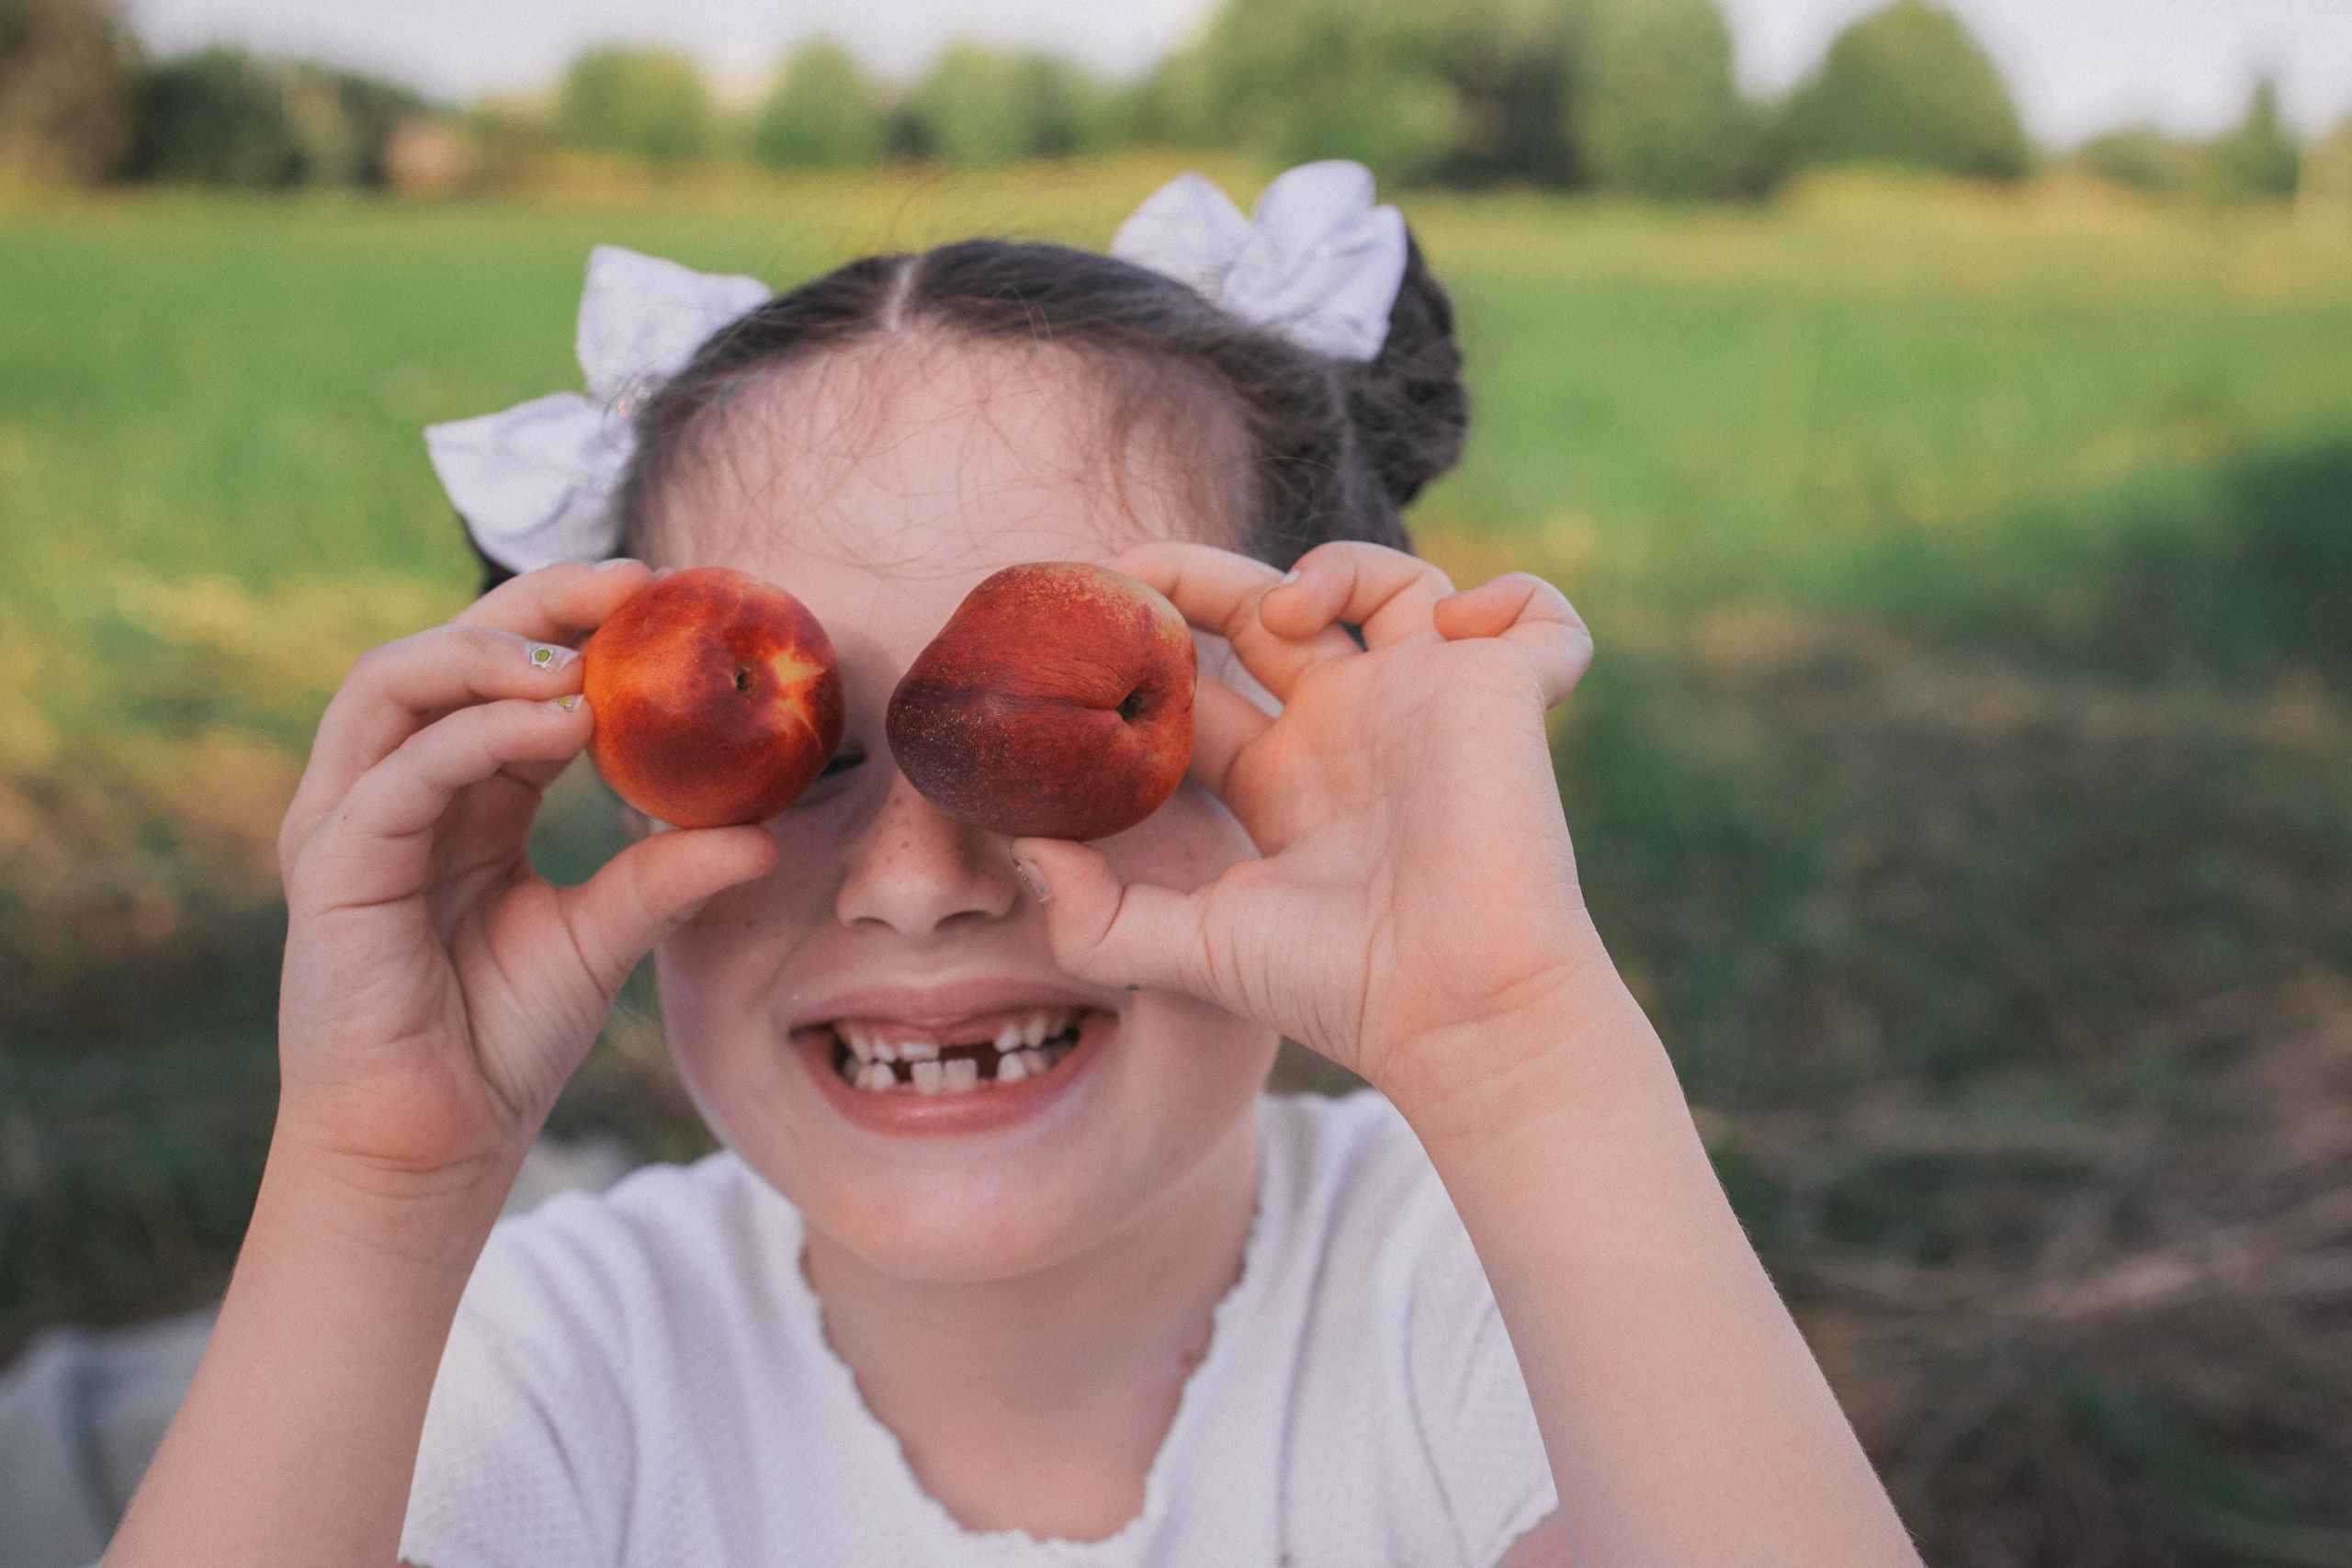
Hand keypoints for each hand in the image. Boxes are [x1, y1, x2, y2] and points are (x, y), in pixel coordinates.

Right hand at [273, 562, 776, 1193]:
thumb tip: (766, 833)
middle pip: (443, 653)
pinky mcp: (332, 869)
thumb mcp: (604, 938)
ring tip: (588, 662)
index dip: (576, 627)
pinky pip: (397, 775)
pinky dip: (476, 736)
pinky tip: (561, 727)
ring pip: (393, 686)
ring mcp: (351, 823)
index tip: (667, 597)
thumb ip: (666, 876)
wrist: (434, 1148)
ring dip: (490, 653)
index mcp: (460, 796)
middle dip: (534, 606)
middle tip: (632, 588)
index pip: (506, 678)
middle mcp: (394, 791)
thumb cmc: (502, 1042)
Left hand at [1016, 541, 1595, 1101]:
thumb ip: (1096, 916)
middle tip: (1145, 573)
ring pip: (1396, 584)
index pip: (1204, 683)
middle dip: (1206, 578)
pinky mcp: (1507, 696)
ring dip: (1343, 562)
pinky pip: (1538, 617)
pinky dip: (1516, 597)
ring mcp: (1431, 704)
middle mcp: (1353, 728)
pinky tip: (1462, 622)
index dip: (1150, 643)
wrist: (1455, 1011)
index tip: (1093, 621)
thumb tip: (1022, 853)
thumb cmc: (1337, 988)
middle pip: (1274, 609)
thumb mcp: (1193, 950)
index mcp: (1281, 775)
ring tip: (1296, 608)